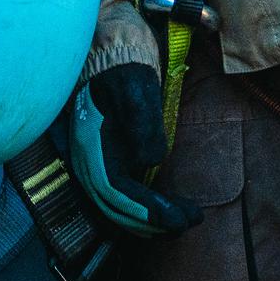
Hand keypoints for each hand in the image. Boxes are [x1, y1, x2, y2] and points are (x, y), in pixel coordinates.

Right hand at [63, 63, 198, 234]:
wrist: (114, 58)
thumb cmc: (125, 70)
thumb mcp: (134, 87)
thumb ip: (142, 120)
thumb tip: (151, 159)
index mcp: (92, 145)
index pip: (114, 190)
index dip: (143, 209)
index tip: (174, 217)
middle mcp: (90, 162)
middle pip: (115, 206)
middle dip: (152, 222)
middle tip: (189, 222)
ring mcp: (98, 165)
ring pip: (118, 207)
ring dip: (149, 221)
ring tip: (184, 222)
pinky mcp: (109, 165)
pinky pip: (122, 198)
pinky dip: (143, 212)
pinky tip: (166, 214)